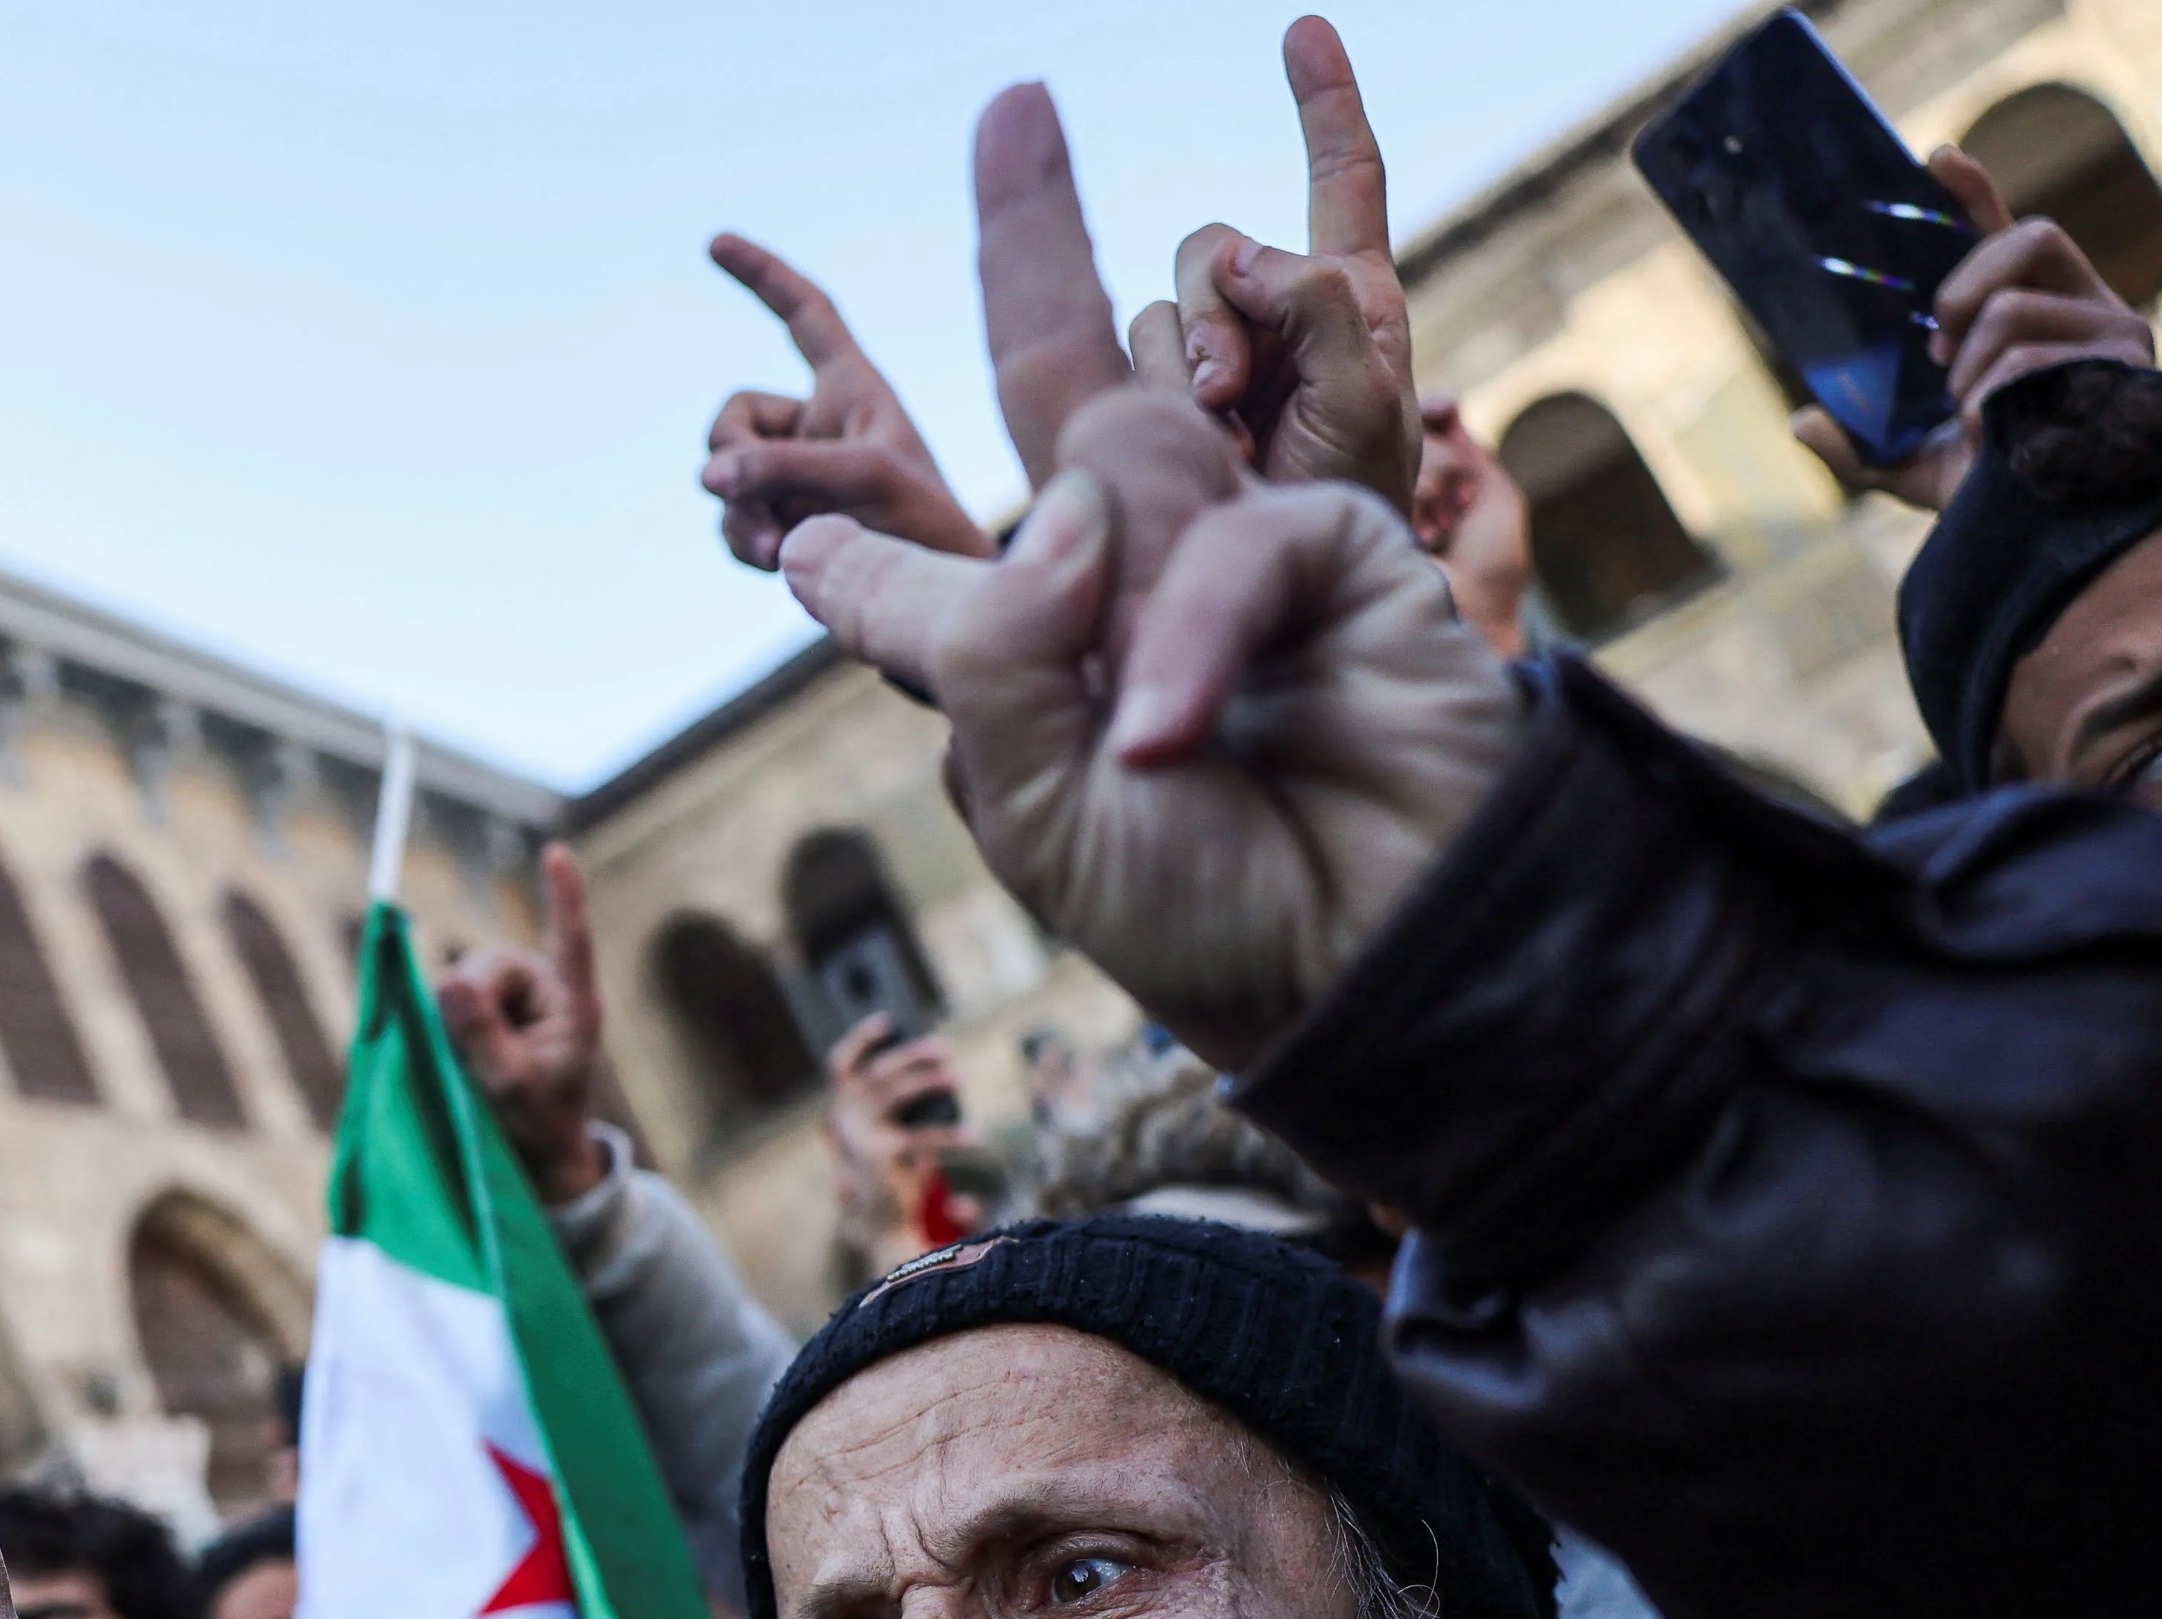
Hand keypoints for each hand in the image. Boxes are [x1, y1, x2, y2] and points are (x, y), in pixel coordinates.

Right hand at [437, 842, 611, 1203]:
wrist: (538, 1155)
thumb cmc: (538, 1124)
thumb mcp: (510, 1086)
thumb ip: (481, 1036)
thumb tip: (448, 979)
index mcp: (574, 1005)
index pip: (570, 941)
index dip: (563, 897)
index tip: (557, 854)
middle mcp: (546, 991)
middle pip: (491, 962)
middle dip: (472, 998)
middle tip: (470, 1052)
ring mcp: (516, 998)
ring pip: (466, 977)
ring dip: (457, 1015)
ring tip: (472, 1064)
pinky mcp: (490, 1009)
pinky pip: (454, 995)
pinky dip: (446, 1018)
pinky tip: (453, 1050)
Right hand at [703, 237, 992, 569]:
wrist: (941, 596)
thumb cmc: (927, 524)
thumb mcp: (863, 478)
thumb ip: (784, 466)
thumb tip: (708, 476)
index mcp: (852, 386)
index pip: (805, 312)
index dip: (763, 275)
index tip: (715, 242)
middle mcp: (817, 424)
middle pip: (733, 416)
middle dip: (734, 457)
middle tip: (757, 496)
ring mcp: (794, 475)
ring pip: (724, 475)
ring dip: (739, 511)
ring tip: (778, 546)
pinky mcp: (782, 523)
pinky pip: (730, 520)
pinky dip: (742, 540)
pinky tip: (776, 561)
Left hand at [779, 84, 1525, 1072]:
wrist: (1369, 967)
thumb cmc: (1201, 917)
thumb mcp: (1037, 806)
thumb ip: (994, 648)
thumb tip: (1049, 502)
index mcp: (1024, 669)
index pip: (921, 561)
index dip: (861, 534)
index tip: (791, 522)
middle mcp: (1120, 591)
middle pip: (1058, 392)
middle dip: (1033, 244)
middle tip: (1015, 108)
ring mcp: (1228, 556)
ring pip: (1124, 456)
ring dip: (1110, 597)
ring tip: (1145, 745)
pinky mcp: (1329, 549)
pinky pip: (1221, 542)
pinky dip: (1185, 638)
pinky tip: (1168, 728)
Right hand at [821, 1018, 971, 1268]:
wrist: (882, 1230)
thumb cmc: (893, 1180)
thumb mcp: (893, 1136)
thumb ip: (902, 1105)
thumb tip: (937, 1064)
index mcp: (840, 1113)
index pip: (841, 1066)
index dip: (861, 1040)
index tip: (889, 1020)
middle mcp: (841, 1120)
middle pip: (875, 1071)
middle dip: (910, 1056)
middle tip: (944, 1050)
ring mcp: (856, 1137)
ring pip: (894, 1090)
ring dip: (927, 1079)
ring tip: (958, 1079)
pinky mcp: (879, 1154)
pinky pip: (921, 1134)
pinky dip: (952, 1134)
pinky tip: (976, 1136)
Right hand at [1142, 17, 1419, 514]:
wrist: (1290, 612)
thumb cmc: (1349, 520)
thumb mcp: (1366, 405)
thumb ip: (1319, 304)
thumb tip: (1240, 253)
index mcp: (1351, 303)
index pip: (1345, 180)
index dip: (1326, 103)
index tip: (1303, 33)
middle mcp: (1272, 325)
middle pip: (1214, 248)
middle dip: (1218, 309)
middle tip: (1234, 397)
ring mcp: (1207, 372)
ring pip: (1156, 312)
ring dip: (1183, 367)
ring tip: (1221, 442)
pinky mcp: (1154, 413)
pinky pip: (1125, 364)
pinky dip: (1152, 397)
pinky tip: (1189, 446)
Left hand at [1793, 146, 2156, 510]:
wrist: (2042, 539)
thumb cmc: (1988, 493)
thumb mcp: (1909, 467)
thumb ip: (1856, 444)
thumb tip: (1801, 421)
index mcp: (2036, 307)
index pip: (2010, 231)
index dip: (1974, 193)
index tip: (1937, 159)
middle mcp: (2083, 306)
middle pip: (2030, 236)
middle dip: (1967, 283)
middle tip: (1935, 345)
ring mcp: (2111, 331)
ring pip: (2014, 309)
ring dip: (1972, 366)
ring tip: (1975, 413)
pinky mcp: (2125, 364)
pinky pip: (2031, 357)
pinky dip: (1994, 398)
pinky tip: (2001, 432)